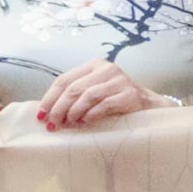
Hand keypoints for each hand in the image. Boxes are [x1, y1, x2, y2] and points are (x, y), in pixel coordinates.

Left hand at [28, 62, 152, 132]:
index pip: (64, 80)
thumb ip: (75, 97)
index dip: (49, 98)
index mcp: (94, 66)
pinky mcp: (130, 94)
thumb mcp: (94, 93)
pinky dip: (91, 115)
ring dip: (73, 113)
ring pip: (87, 96)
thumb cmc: (117, 102)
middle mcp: (107, 69)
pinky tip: (85, 123)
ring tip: (68, 125)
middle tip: (53, 125)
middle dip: (58, 109)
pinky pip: (104, 104)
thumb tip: (46, 113)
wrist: (151, 107)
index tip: (41, 116)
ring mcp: (120, 81)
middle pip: (73, 88)